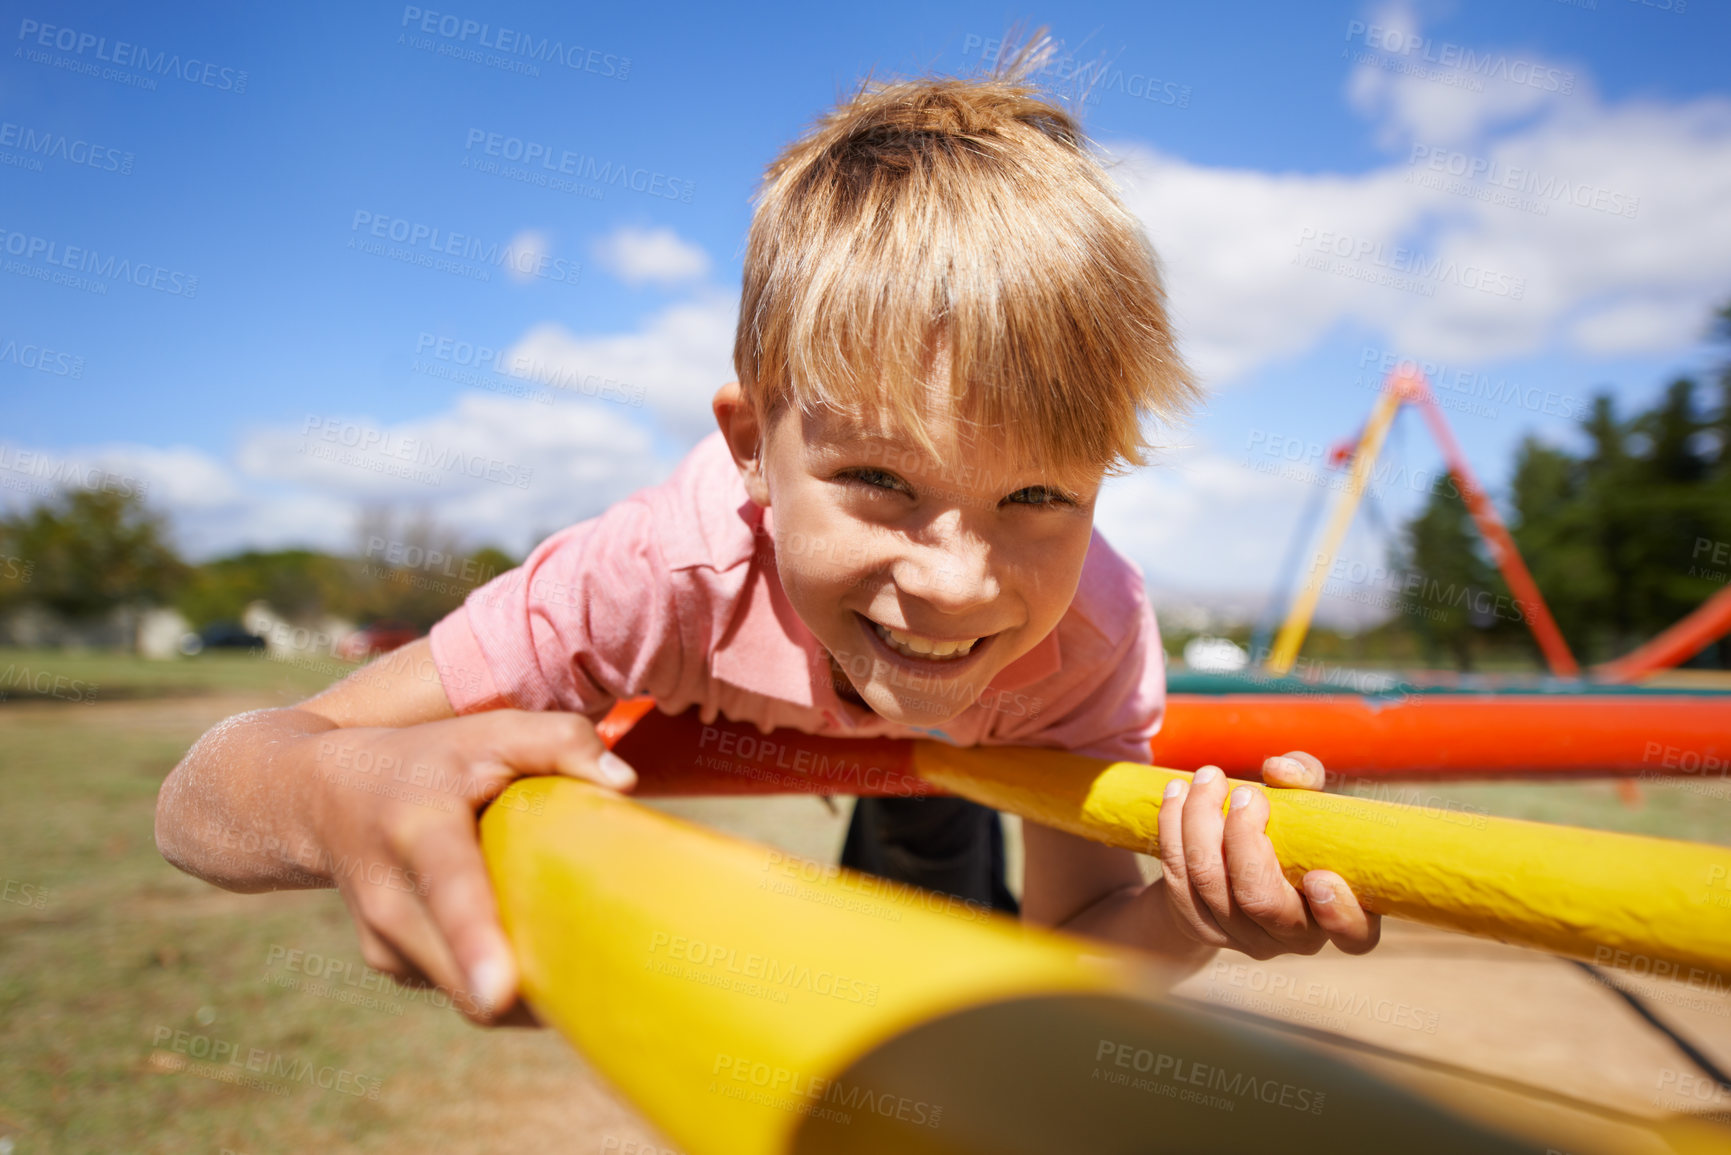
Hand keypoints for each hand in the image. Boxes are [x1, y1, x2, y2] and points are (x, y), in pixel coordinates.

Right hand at [303, 710, 635, 1024]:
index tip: (499, 994)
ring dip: (526, 991)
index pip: (450, 890)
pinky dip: (502, 982)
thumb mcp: (487, 732)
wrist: (322, 797)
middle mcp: (391, 897)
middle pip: (465, 975)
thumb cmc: (428, 759)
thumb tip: (623, 785)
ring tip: (572, 952)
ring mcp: (385, 942)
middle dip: (535, 990)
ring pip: (472, 998)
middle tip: (604, 977)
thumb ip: (558, 741)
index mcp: (420, 831)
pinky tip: (522, 940)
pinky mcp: (391, 966)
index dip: (476, 943)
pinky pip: (461, 992)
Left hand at [1152, 750, 1379, 959]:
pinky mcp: (1200, 926)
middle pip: (1260, 901)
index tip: (1319, 876)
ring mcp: (1243, 938)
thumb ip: (1306, 782)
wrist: (1237, 864)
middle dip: (1243, 838)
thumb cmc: (1292, 829)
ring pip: (1209, 885)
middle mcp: (1293, 936)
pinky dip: (1173, 829)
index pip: (1354, 935)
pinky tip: (1177, 793)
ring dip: (1199, 822)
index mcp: (1341, 915)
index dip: (1339, 913)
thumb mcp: (1309, 801)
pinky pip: (1177, 880)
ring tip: (1207, 778)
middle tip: (1244, 793)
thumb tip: (1278, 770)